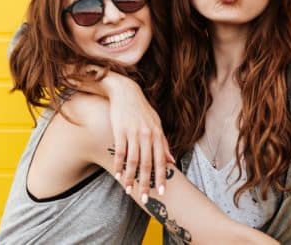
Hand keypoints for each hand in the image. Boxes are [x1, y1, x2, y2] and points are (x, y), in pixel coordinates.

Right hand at [100, 73, 175, 199]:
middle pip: (147, 164)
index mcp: (157, 135)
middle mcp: (147, 135)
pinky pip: (120, 151)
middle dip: (146, 183)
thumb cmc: (142, 110)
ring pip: (133, 160)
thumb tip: (172, 161)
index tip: (162, 191)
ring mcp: (133, 133)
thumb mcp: (157, 124)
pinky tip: (118, 175)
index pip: (161, 160)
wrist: (126, 92)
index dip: (161, 177)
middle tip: (145, 198)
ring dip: (130, 177)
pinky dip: (119, 165)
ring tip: (128, 190)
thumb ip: (164, 143)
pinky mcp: (120, 130)